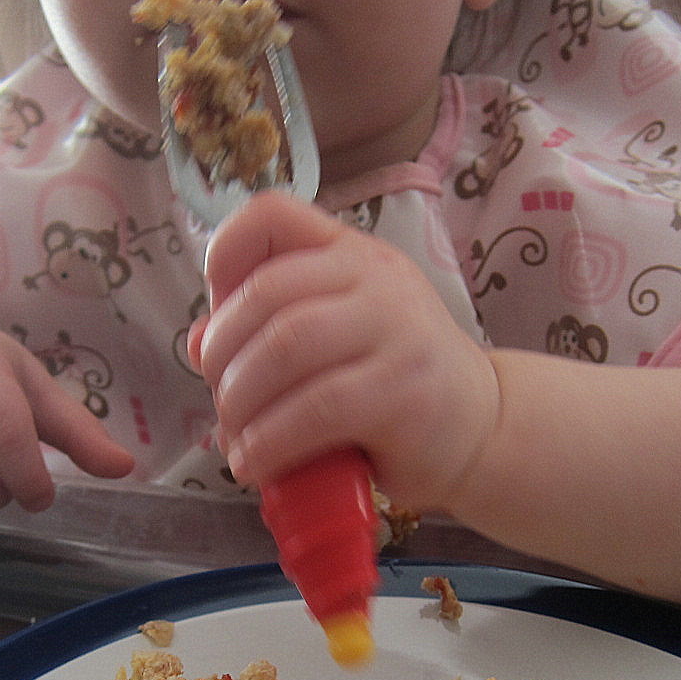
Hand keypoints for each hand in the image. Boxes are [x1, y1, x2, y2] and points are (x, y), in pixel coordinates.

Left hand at [193, 192, 498, 508]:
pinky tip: (255, 462)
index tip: (215, 317)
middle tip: (221, 399)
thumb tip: (198, 344)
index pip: (272, 216)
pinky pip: (314, 409)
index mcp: (351, 254)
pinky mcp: (401, 392)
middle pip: (266, 295)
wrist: (482, 427)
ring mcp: (395, 331)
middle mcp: (375, 280)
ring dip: (240, 402)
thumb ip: (271, 329)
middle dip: (222, 355)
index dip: (224, 256)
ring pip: (285, 348)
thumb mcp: (336, 339)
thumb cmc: (394, 382)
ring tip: (235, 439)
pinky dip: (269, 441)